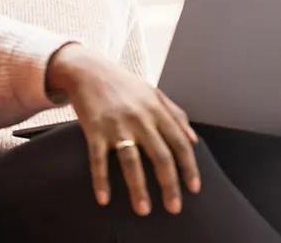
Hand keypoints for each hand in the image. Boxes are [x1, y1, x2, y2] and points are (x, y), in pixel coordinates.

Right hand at [46, 43, 201, 216]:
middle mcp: (139, 119)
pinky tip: (104, 198)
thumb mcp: (153, 92)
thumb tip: (193, 140)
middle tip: (174, 208)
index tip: (194, 189)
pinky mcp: (93, 129)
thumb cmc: (122, 84)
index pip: (180, 144)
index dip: (189, 168)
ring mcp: (115, 125)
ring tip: (143, 210)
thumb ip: (175, 114)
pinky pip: (98, 159)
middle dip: (169, 185)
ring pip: (131, 161)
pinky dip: (101, 180)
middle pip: (160, 157)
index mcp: (156, 110)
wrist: (86, 70)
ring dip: (138, 188)